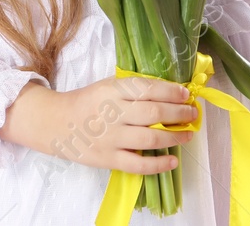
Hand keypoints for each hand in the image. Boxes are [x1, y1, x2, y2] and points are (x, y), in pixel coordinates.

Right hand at [0, 74, 198, 173]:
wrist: (57, 124)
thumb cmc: (88, 102)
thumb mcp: (108, 86)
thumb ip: (134, 89)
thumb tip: (169, 93)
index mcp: (113, 89)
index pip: (148, 88)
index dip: (171, 91)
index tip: (186, 94)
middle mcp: (113, 112)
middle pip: (154, 111)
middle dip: (179, 112)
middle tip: (193, 113)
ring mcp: (111, 137)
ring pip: (150, 136)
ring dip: (174, 135)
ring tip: (188, 133)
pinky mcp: (108, 158)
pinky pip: (138, 164)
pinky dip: (158, 164)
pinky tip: (173, 161)